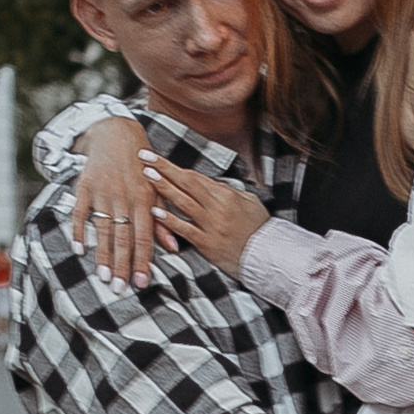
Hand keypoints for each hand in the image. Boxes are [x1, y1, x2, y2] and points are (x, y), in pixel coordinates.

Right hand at [69, 117, 159, 289]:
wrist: (116, 134)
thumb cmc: (140, 169)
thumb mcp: (155, 191)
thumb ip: (163, 221)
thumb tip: (174, 248)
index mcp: (144, 200)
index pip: (145, 236)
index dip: (142, 260)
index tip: (141, 283)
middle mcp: (124, 197)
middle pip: (123, 237)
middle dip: (121, 264)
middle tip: (119, 288)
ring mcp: (103, 192)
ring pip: (103, 229)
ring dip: (102, 255)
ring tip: (102, 277)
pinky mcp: (85, 186)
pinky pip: (80, 212)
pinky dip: (78, 230)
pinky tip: (79, 249)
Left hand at [150, 158, 268, 276]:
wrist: (269, 256)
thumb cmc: (259, 229)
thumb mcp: (249, 203)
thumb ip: (229, 192)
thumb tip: (212, 184)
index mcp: (227, 195)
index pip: (195, 177)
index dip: (174, 167)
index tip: (156, 158)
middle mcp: (218, 207)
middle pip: (186, 183)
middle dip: (163, 168)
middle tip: (144, 156)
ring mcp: (212, 226)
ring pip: (183, 202)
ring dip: (163, 188)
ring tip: (146, 175)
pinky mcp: (208, 244)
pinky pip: (185, 230)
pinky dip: (170, 220)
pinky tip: (155, 212)